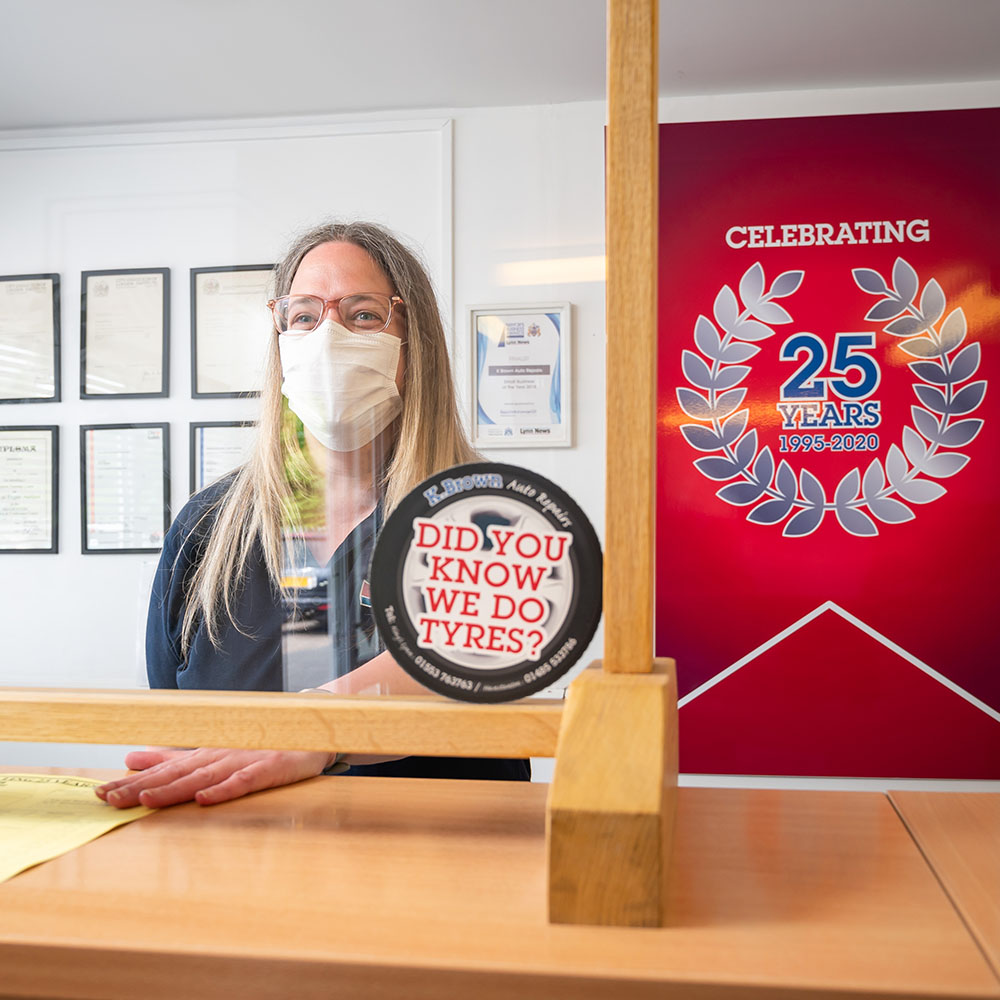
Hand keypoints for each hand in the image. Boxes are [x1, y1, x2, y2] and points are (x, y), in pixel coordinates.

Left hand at [95, 747, 335, 808]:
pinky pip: (244, 781)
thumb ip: (173, 756)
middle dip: (141, 787)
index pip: (162, 770)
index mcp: (204, 754)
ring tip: (145, 801)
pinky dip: (223, 790)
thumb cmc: (259, 744)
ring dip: (173, 789)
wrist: (308, 728)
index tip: (101, 793)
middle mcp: (219, 756)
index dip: (132, 781)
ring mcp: (244, 760)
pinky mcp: (268, 768)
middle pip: (175, 774)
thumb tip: (132, 756)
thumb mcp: (213, 751)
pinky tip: (204, 798)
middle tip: (109, 798)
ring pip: (202, 777)